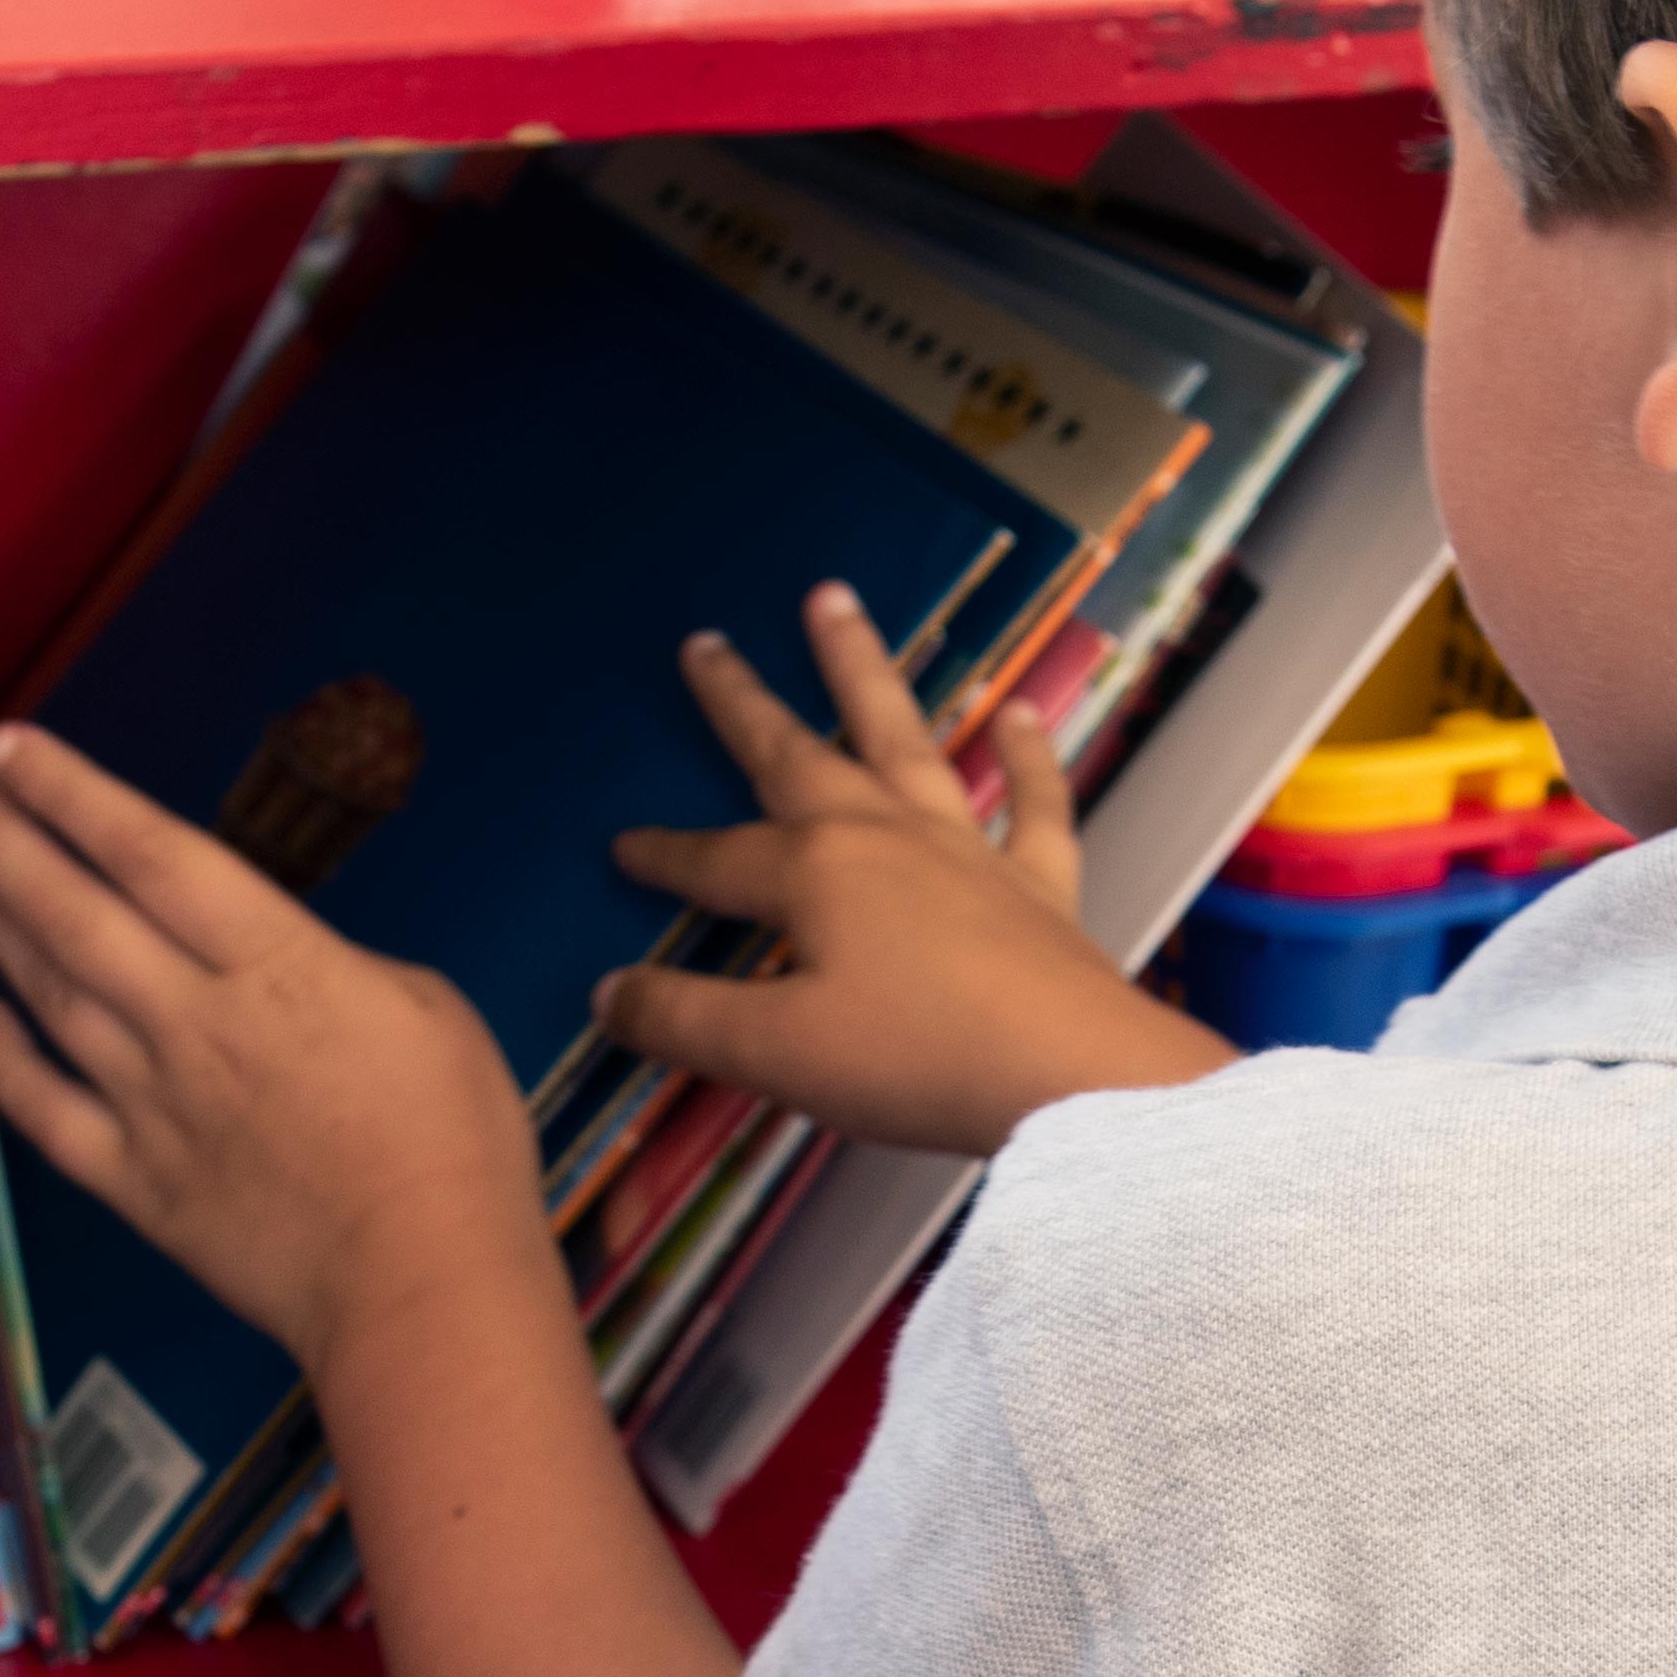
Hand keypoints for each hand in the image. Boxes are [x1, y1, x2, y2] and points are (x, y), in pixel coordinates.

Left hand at [0, 726, 552, 1380]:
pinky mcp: (140, 1183)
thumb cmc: (454, 1144)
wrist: (423, 1284)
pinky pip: (48, 1112)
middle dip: (3, 833)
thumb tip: (281, 968)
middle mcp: (196, 1021)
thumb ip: (336, 968)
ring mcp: (156, 1103)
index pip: (151, 855)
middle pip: (75, 911)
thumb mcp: (429, 1008)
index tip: (14, 747)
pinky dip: (2, 1061)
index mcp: (277, 966)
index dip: (73, 794)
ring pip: (49, 994)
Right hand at [600, 584, 1231, 1157]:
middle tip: (705, 641)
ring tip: (834, 599)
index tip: (621, 846)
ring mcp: (966, 848)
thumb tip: (608, 991)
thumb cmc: (913, 1059)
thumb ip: (685, 1018)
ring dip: (863, 669)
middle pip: (798, 755)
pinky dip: (1027, 757)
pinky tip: (1021, 713)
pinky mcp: (1039, 881)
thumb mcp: (775, 1053)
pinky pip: (1033, 802)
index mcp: (813, 873)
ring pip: (903, 738)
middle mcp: (883, 835)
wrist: (1068, 1077)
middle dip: (743, 702)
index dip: (664, 857)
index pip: (715, 861)